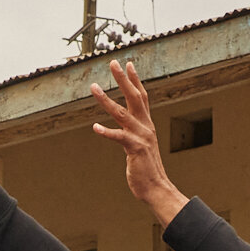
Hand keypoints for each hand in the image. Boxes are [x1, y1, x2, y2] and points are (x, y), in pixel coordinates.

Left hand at [88, 61, 185, 226]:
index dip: (134, 79)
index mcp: (146, 124)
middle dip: (122, 79)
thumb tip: (124, 128)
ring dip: (105, 100)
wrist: (156, 188)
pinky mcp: (135, 149)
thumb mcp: (140, 146)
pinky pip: (118, 138)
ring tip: (93, 87)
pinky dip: (107, 132)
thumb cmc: (146, 169)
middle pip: (133, 97)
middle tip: (112, 63)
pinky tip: (95, 127)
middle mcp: (145, 127)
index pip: (141, 96)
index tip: (128, 64)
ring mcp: (140, 137)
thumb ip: (133, 134)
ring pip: (121, 113)